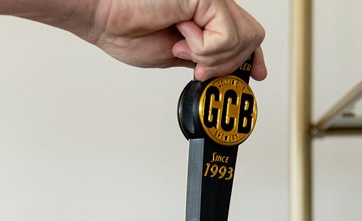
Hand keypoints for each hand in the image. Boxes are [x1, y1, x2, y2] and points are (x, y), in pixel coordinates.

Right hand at [84, 0, 266, 79]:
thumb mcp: (177, 56)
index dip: (254, 56)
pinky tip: (181, 37)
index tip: (256, 73)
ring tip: (183, 50)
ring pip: (244, 39)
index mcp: (206, 14)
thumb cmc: (128, 32)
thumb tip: (221, 72)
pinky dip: (204, 49)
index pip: (246, 33)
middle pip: (253, 37)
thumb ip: (204, 59)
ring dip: (213, 58)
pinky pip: (226, 36)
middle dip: (229, 64)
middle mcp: (212, 3)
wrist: (105, 20)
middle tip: (198, 69)